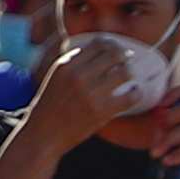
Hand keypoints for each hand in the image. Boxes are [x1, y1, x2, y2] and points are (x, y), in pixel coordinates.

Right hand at [32, 31, 167, 139]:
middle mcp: (78, 76)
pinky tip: (134, 93)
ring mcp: (90, 94)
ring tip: (130, 77)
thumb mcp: (55, 76)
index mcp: (66, 65)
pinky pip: (130, 97)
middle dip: (125, 55)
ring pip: (125, 73)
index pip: (98, 44)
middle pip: (114, 54)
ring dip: (131, 72)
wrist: (43, 135)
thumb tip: (90, 44)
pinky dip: (137, 93)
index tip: (116, 48)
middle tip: (128, 59)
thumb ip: (71, 59)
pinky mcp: (100, 112)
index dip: (112, 44)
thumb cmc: (50, 105)